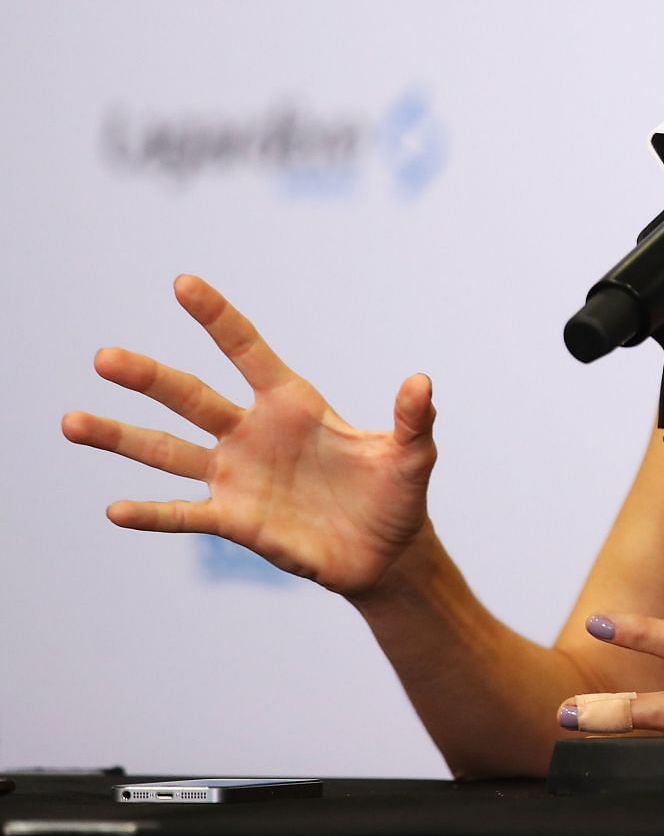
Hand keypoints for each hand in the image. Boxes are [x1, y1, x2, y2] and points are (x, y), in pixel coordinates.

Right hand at [62, 275, 437, 597]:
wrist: (386, 553)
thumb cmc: (397, 494)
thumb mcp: (412, 454)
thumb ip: (413, 419)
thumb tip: (421, 383)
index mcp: (293, 403)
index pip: (247, 350)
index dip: (218, 317)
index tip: (183, 282)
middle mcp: (253, 432)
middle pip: (191, 396)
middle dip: (148, 377)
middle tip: (102, 356)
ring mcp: (237, 475)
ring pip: (168, 451)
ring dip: (121, 439)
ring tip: (71, 421)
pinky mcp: (234, 520)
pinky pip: (183, 514)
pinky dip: (151, 514)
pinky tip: (113, 509)